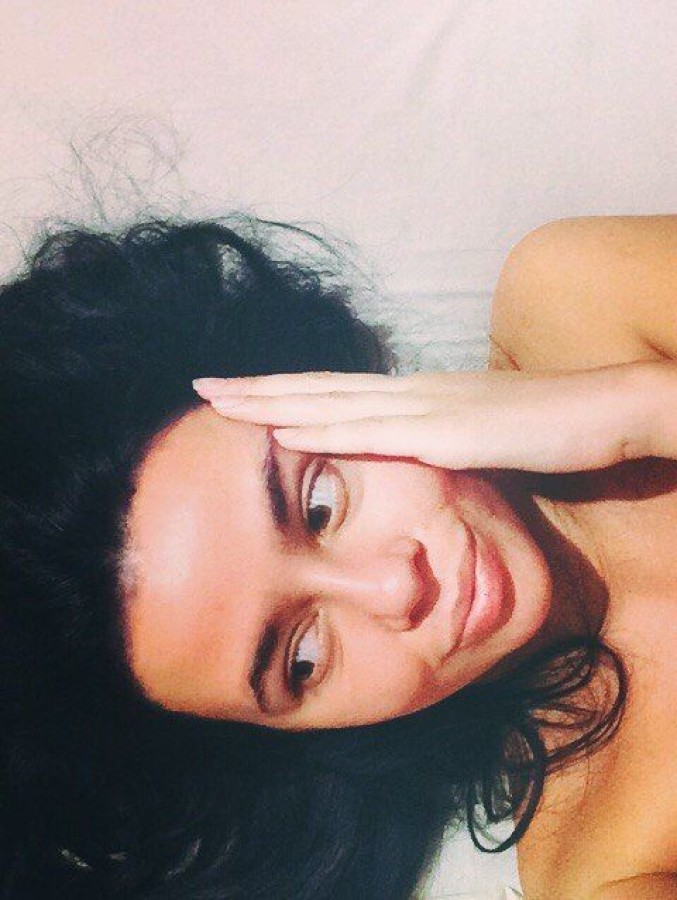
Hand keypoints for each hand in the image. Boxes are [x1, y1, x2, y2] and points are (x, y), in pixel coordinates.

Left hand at [192, 362, 657, 472]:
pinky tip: (284, 435)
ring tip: (219, 402)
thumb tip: (415, 451)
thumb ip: (444, 439)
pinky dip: (324, 434)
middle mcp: (414, 393)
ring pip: (333, 405)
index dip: (287, 390)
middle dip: (258, 390)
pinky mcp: (449, 435)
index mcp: (420, 395)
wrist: (608, 407)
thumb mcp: (484, 434)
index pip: (339, 391)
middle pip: (321, 389)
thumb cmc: (551, 423)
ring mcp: (428, 409)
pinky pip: (374, 436)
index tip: (241, 392)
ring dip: (273, 405)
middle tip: (202, 387)